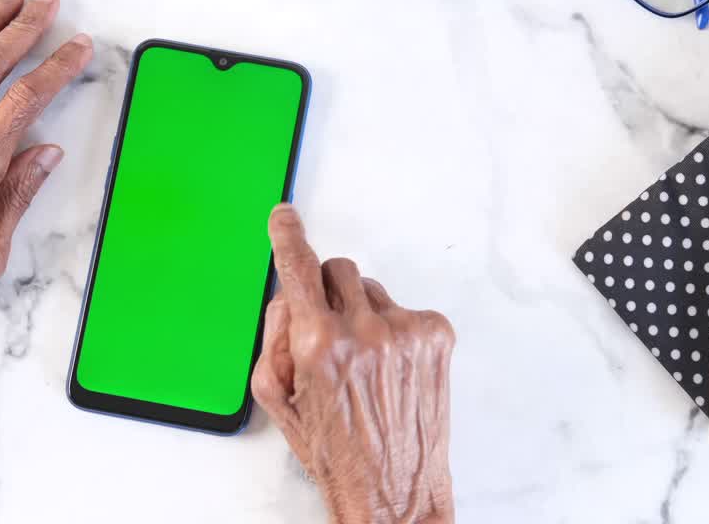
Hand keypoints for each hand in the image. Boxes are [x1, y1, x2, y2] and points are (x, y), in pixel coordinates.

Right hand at [252, 205, 456, 523]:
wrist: (394, 491)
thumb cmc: (338, 453)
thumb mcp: (278, 399)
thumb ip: (274, 338)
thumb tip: (288, 296)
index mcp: (319, 345)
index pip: (298, 270)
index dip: (287, 238)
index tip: (284, 218)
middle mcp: (364, 332)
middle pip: (336, 269)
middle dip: (325, 293)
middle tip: (326, 329)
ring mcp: (405, 332)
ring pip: (370, 289)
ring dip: (361, 313)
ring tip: (363, 363)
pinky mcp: (435, 335)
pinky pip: (403, 309)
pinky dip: (393, 330)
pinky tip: (389, 368)